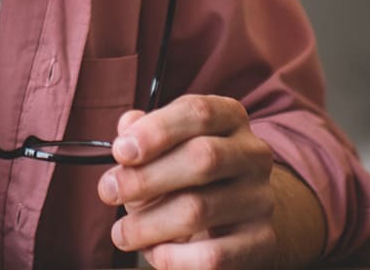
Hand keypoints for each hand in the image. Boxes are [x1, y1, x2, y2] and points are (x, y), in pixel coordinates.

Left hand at [97, 94, 322, 268]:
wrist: (237, 217)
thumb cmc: (189, 176)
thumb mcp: (166, 147)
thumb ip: (142, 135)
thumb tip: (127, 126)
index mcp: (230, 118)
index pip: (198, 113)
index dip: (156, 130)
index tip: (120, 151)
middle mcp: (252, 154)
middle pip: (203, 158)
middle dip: (146, 177)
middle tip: (108, 191)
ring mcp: (260, 198)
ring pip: (200, 209)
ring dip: (148, 224)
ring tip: (123, 233)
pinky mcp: (261, 241)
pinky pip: (212, 255)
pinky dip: (173, 257)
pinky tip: (155, 252)